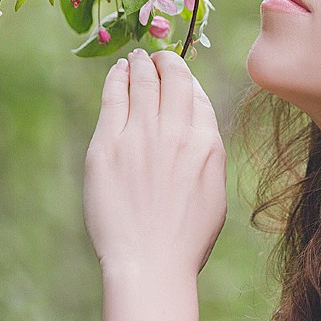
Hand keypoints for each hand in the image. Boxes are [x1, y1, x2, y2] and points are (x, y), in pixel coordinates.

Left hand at [83, 48, 226, 277]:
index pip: (197, 97)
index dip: (187, 82)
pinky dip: (116, 79)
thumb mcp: (213, 192)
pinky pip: (113, 99)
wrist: (150, 263)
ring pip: (143, 82)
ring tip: (137, 58)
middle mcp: (176, 133)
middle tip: (157, 57)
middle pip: (174, 79)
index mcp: (207, 144)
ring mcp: (140, 137)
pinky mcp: (107, 147)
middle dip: (166, 62)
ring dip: (141, 65)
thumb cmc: (185, 239)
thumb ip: (206, 154)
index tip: (178, 78)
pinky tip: (117, 73)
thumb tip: (196, 128)